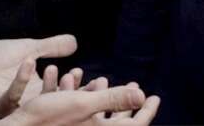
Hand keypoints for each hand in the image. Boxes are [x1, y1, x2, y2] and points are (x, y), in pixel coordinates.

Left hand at [0, 35, 77, 117]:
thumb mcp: (30, 48)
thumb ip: (51, 47)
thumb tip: (75, 41)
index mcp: (40, 91)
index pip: (66, 94)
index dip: (83, 88)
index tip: (98, 78)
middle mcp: (29, 102)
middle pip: (55, 104)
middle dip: (70, 93)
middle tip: (78, 75)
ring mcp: (13, 105)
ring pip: (36, 106)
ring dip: (48, 90)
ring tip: (56, 69)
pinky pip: (10, 97)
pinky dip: (20, 81)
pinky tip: (29, 62)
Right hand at [0, 74, 159, 125]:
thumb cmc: (48, 119)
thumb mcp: (82, 104)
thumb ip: (113, 99)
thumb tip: (142, 96)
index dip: (147, 112)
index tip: (156, 97)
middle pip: (118, 123)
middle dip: (126, 102)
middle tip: (135, 88)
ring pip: (100, 119)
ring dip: (104, 99)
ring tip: (104, 81)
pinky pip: (83, 117)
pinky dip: (85, 101)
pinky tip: (79, 85)